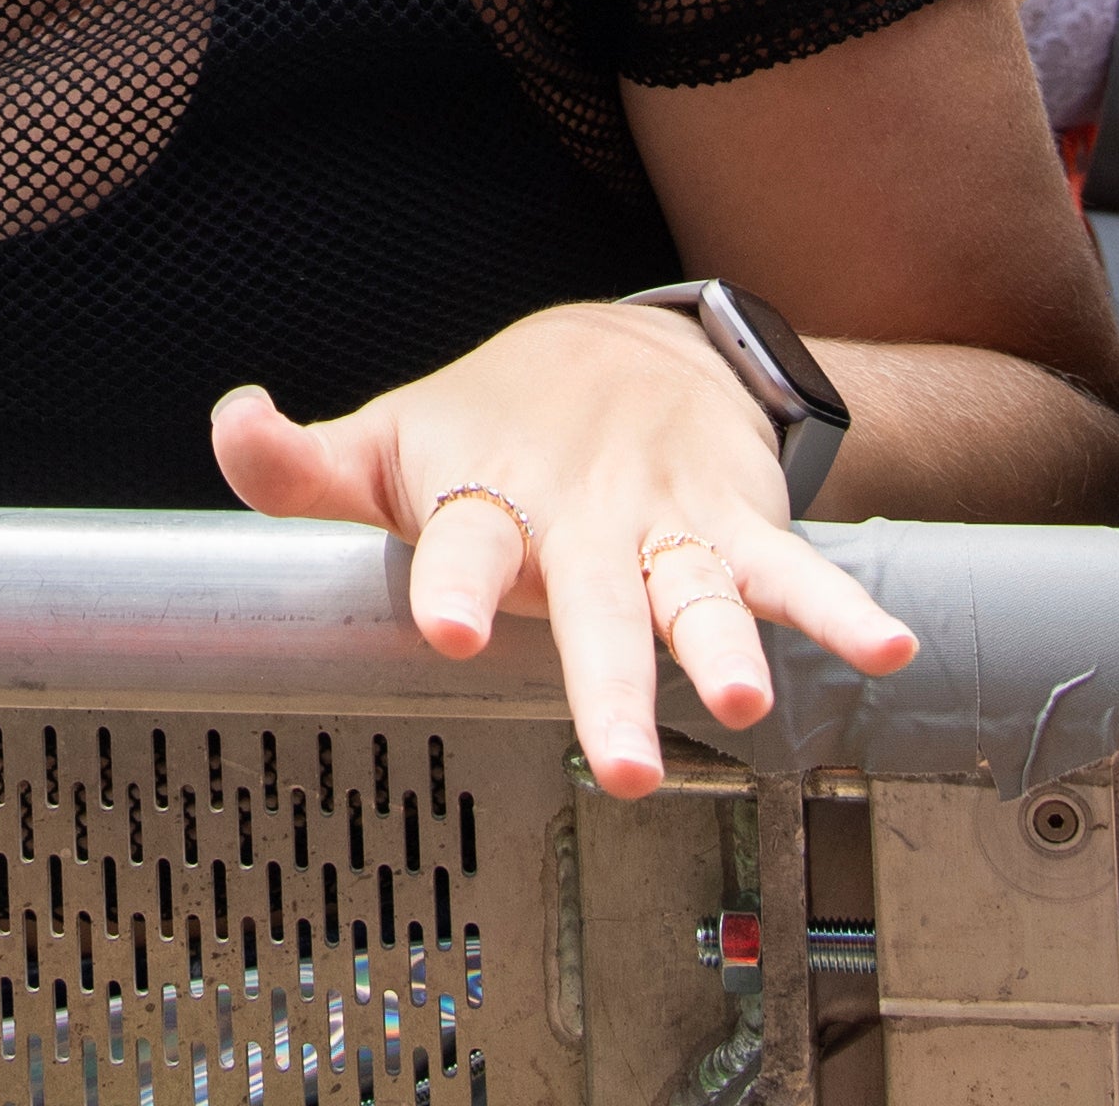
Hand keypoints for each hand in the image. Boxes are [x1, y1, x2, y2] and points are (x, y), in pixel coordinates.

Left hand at [211, 302, 914, 798]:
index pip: (465, 544)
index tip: (454, 630)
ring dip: (726, 646)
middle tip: (625, 769)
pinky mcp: (734, 522)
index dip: (457, 584)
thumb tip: (231, 422)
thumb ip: (302, 466)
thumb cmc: (484, 426)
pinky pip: (791, 570)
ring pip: (697, 594)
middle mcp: (580, 516)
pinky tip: (887, 651)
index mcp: (487, 502)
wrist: (618, 348)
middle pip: (594, 606)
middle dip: (610, 684)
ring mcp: (664, 521)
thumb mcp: (390, 444)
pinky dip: (840, 610)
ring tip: (751, 701)